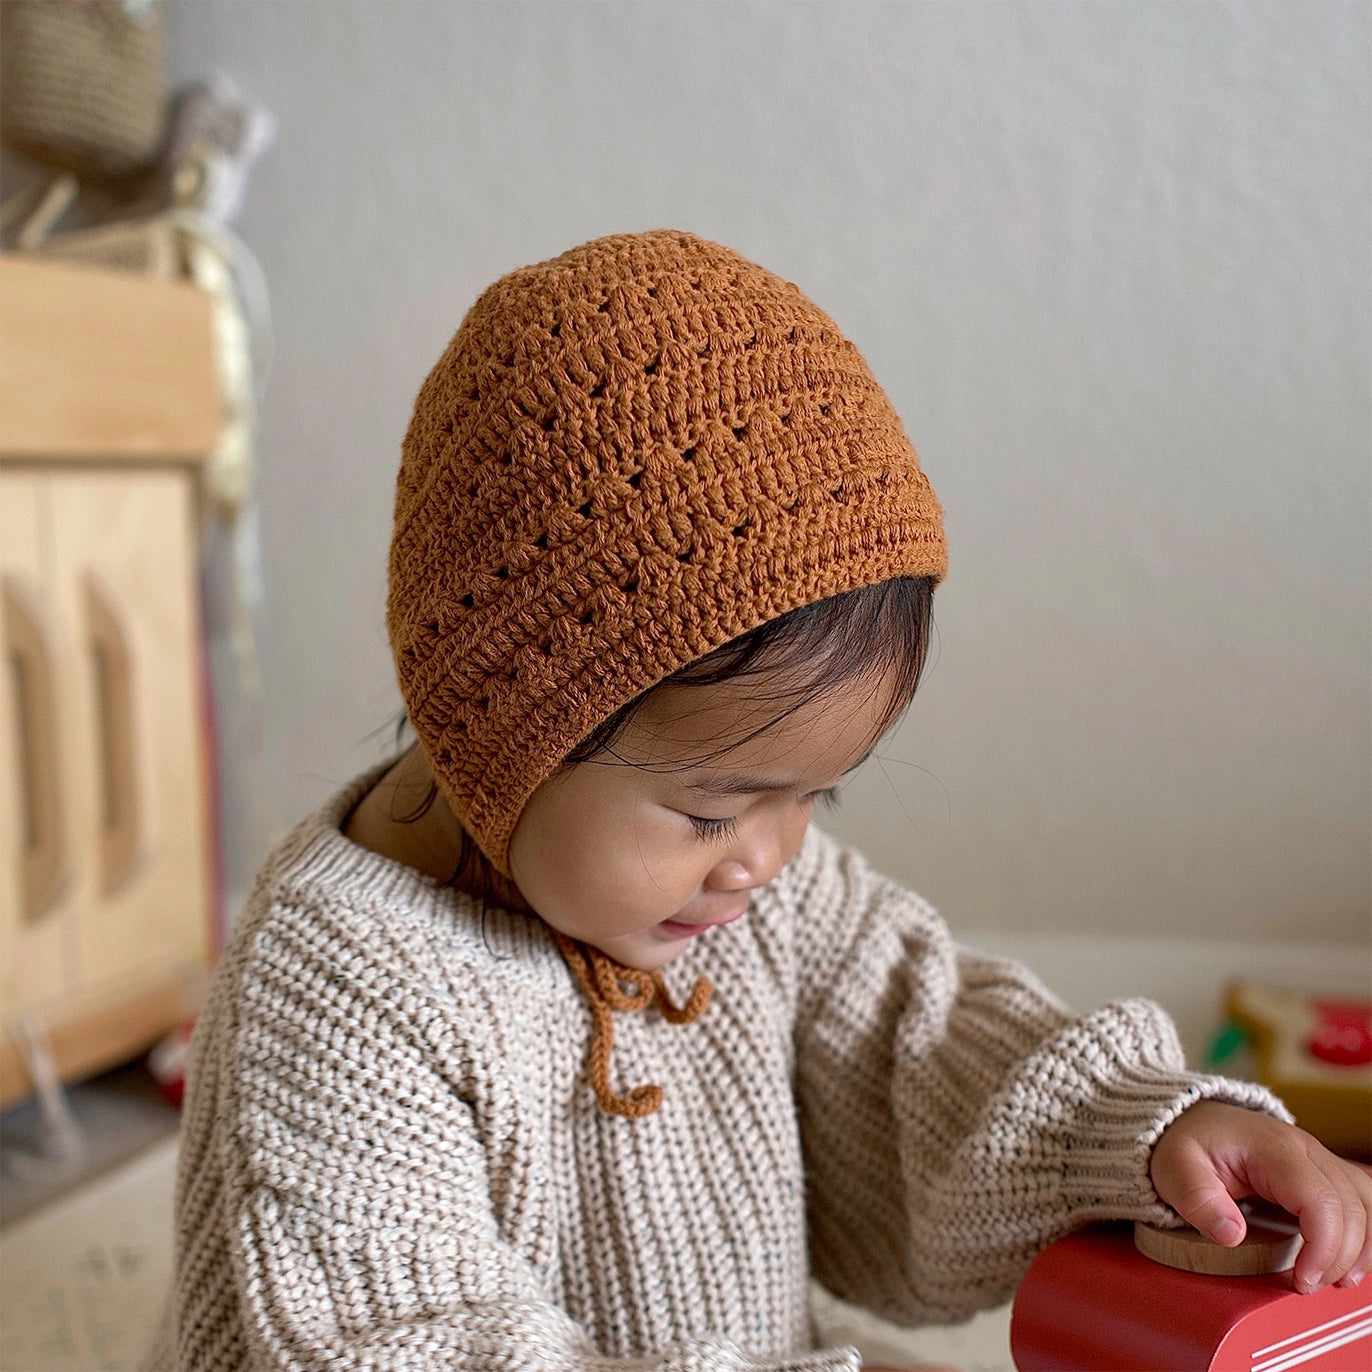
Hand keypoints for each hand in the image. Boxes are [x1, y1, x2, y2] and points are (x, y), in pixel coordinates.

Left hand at [1149, 1100, 1371, 1292]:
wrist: (1190, 1118)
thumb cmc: (1185, 1141)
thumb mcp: (1173, 1167)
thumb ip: (1197, 1198)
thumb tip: (1231, 1234)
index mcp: (1272, 1148)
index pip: (1320, 1199)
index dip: (1323, 1246)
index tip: (1302, 1279)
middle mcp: (1305, 1149)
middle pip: (1351, 1206)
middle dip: (1339, 1256)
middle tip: (1306, 1284)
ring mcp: (1318, 1159)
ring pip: (1367, 1202)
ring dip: (1362, 1247)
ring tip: (1336, 1279)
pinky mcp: (1322, 1172)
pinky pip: (1361, 1201)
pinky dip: (1363, 1234)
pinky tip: (1347, 1261)